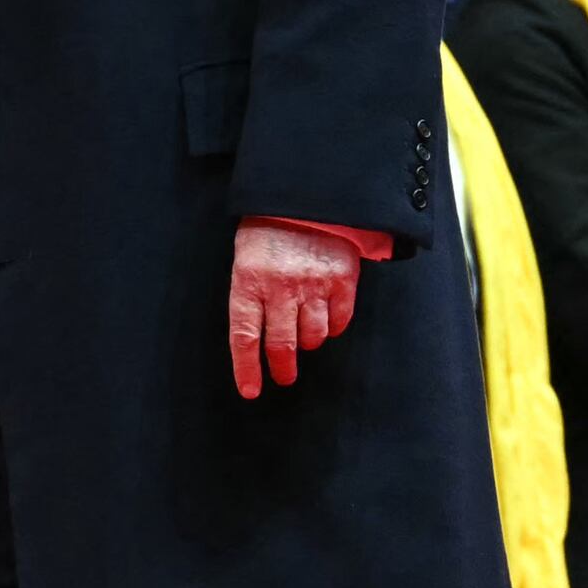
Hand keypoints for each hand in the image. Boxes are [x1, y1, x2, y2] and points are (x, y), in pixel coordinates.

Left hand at [224, 218, 373, 397]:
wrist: (306, 196)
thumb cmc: (269, 232)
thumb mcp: (246, 259)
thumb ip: (251, 296)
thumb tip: (257, 340)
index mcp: (249, 281)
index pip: (244, 336)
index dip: (247, 368)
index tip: (251, 391)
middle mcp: (281, 286)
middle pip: (281, 344)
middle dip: (282, 367)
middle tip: (284, 376)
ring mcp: (313, 283)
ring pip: (313, 336)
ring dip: (308, 342)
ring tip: (304, 336)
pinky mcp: (342, 278)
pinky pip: (339, 320)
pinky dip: (333, 326)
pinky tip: (326, 319)